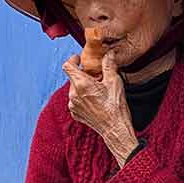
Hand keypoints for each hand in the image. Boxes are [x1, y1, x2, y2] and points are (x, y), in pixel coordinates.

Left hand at [62, 50, 138, 164]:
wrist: (115, 129)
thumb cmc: (115, 106)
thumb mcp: (114, 81)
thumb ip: (108, 65)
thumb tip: (108, 54)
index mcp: (81, 84)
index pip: (68, 65)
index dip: (73, 59)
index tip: (79, 59)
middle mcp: (73, 95)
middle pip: (73, 78)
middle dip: (83, 74)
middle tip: (96, 76)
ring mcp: (73, 106)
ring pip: (74, 89)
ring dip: (83, 86)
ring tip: (97, 89)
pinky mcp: (76, 114)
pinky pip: (75, 101)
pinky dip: (83, 97)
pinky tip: (95, 100)